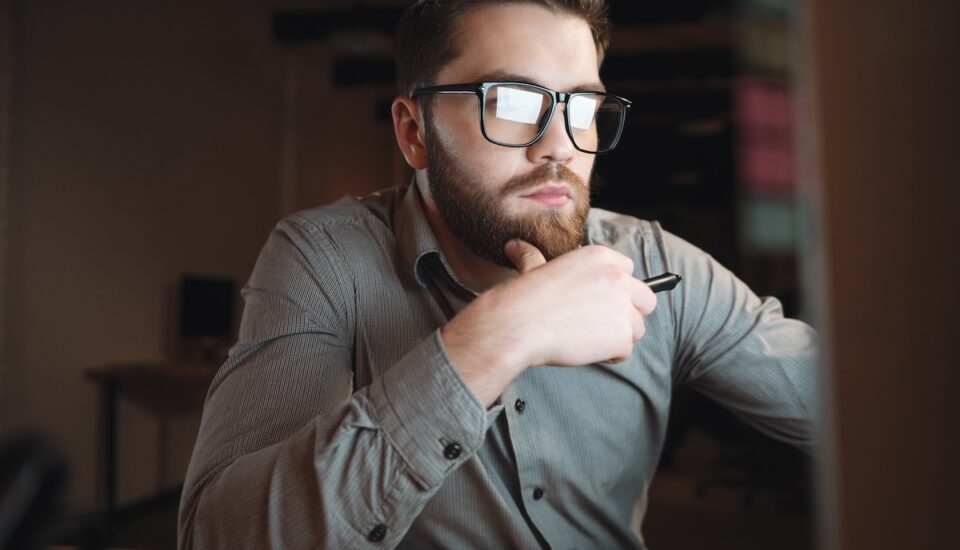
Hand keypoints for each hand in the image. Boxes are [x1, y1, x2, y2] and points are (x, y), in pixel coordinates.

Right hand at [441, 240, 656, 405]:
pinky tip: (586, 350)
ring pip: (637, 328)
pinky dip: (609, 356)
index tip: (599, 301)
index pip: (630, 272)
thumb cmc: (523, 298)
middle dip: (629, 314)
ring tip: (587, 339)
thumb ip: (534, 257)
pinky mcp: (622, 335)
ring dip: (617, 337)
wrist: (518, 324)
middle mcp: (618, 277)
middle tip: (600, 324)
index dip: (617, 290)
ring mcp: (623, 307)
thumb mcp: (534, 269)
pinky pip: (626, 351)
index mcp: (601, 257)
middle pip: (646, 300)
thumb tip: (515, 246)